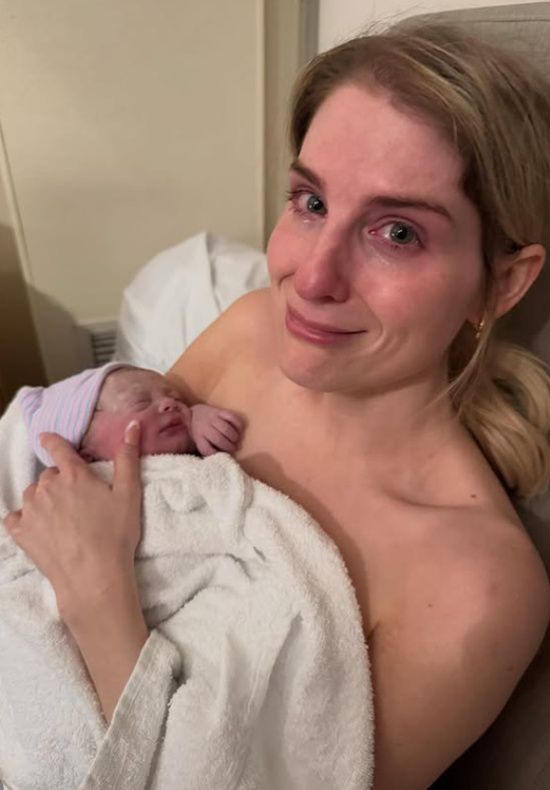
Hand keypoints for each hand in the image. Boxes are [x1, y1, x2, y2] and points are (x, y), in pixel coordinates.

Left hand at [4, 422, 142, 621]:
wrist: (94, 576)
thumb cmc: (115, 534)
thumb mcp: (129, 493)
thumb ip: (128, 457)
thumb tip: (132, 424)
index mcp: (73, 474)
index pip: (57, 447)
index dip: (52, 441)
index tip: (46, 438)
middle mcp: (48, 486)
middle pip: (49, 475)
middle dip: (60, 481)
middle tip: (77, 500)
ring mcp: (32, 509)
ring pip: (32, 494)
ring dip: (43, 499)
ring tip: (60, 516)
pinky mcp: (22, 532)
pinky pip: (15, 517)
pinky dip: (24, 519)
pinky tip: (38, 528)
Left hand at [190, 404, 243, 456]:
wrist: (196, 413)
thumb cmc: (200, 432)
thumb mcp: (199, 441)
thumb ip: (208, 449)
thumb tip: (219, 460)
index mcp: (198, 437)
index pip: (206, 449)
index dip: (216, 454)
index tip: (222, 456)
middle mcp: (204, 427)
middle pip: (218, 440)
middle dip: (229, 447)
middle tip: (233, 449)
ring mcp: (212, 418)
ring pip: (226, 429)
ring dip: (234, 437)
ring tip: (236, 440)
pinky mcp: (220, 411)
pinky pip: (232, 417)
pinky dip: (238, 425)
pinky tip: (239, 430)